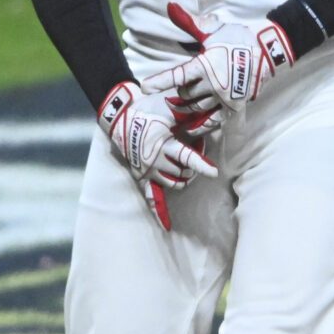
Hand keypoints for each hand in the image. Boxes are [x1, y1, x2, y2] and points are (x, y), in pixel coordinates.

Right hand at [98, 80, 213, 229]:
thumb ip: (189, 113)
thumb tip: (213, 113)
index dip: (200, 165)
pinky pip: (150, 197)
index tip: (213, 172)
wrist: (119, 116)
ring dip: (183, 179)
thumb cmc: (145, 109)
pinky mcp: (141, 175)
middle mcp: (154, 161)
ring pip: (173, 184)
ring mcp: (147, 171)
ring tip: (186, 169)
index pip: (186, 157)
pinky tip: (166, 226)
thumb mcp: (167, 108)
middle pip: (183, 173)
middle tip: (196, 156)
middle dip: (193, 168)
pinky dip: (159, 212)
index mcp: (162, 145)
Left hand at [145, 3, 295, 112]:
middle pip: (185, 94)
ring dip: (186, 107)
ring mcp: (223, 98)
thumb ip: (190, 22)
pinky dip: (199, 126)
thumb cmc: (239, 38)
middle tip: (177, 89)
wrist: (268, 51)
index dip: (159, 81)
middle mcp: (212, 85)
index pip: (177, 75)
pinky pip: (212, 121)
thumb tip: (170, 6)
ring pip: (196, 108)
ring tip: (177, 106)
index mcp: (205, 66)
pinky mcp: (233, 107)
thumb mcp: (214, 30)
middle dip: (178, 92)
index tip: (145, 87)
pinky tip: (189, 129)